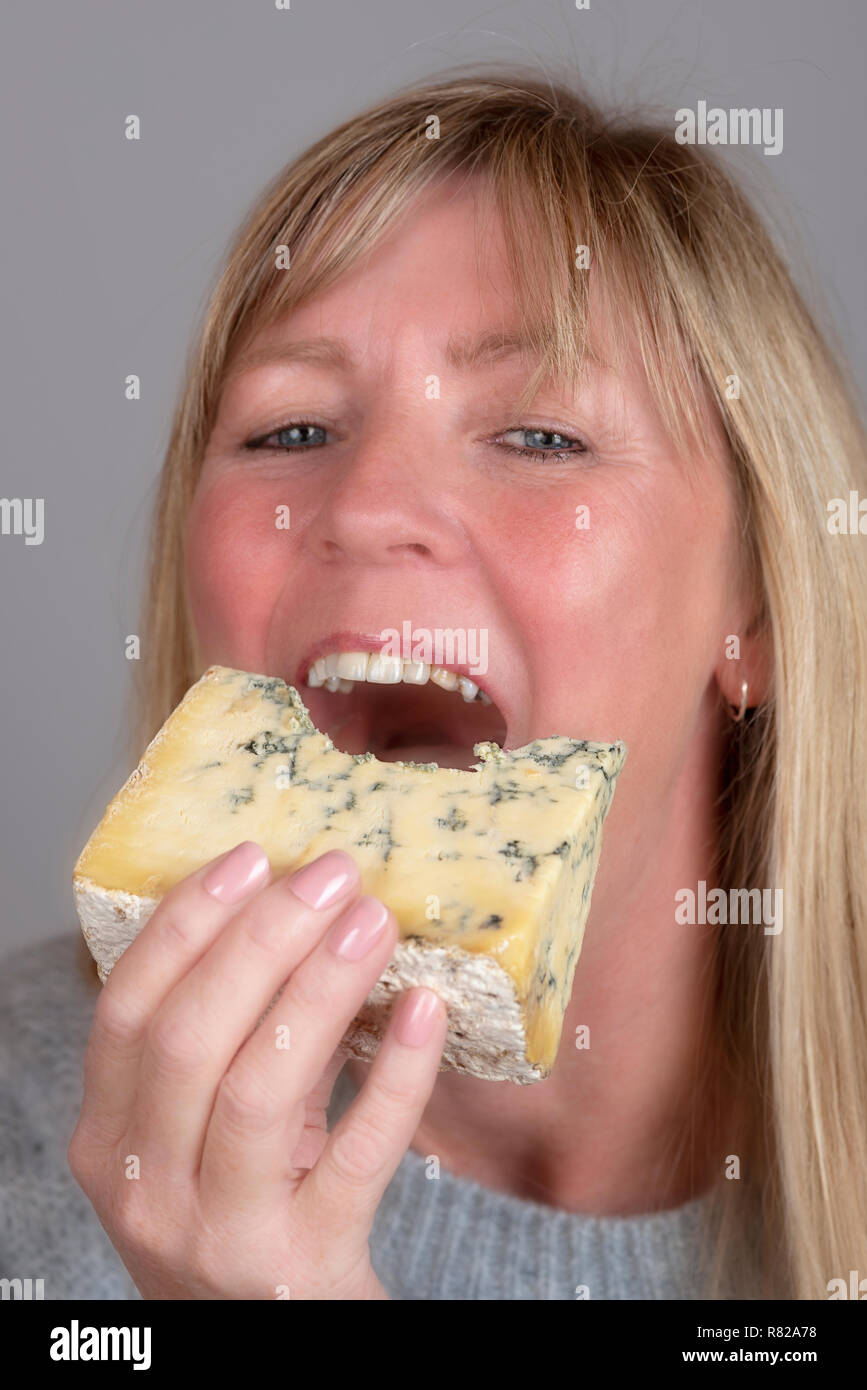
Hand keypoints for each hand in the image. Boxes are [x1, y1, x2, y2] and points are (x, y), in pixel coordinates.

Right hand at [68, 842, 447, 1298]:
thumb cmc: (244, 1214)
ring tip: (373, 921)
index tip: (249, 857)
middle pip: (189, 1039)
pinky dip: (396, 1074)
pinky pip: (357, 1155)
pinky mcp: (305, 1265)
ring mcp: (222, 1234)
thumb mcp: (205, 1133)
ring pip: (259, 1090)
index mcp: (108, 1141)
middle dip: (261, 940)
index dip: (185, 926)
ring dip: (321, 989)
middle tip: (331, 874)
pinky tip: (427, 1009)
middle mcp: (147, 1190)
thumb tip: (302, 913)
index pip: (127, 1013)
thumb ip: (231, 1043)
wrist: (274, 1343)